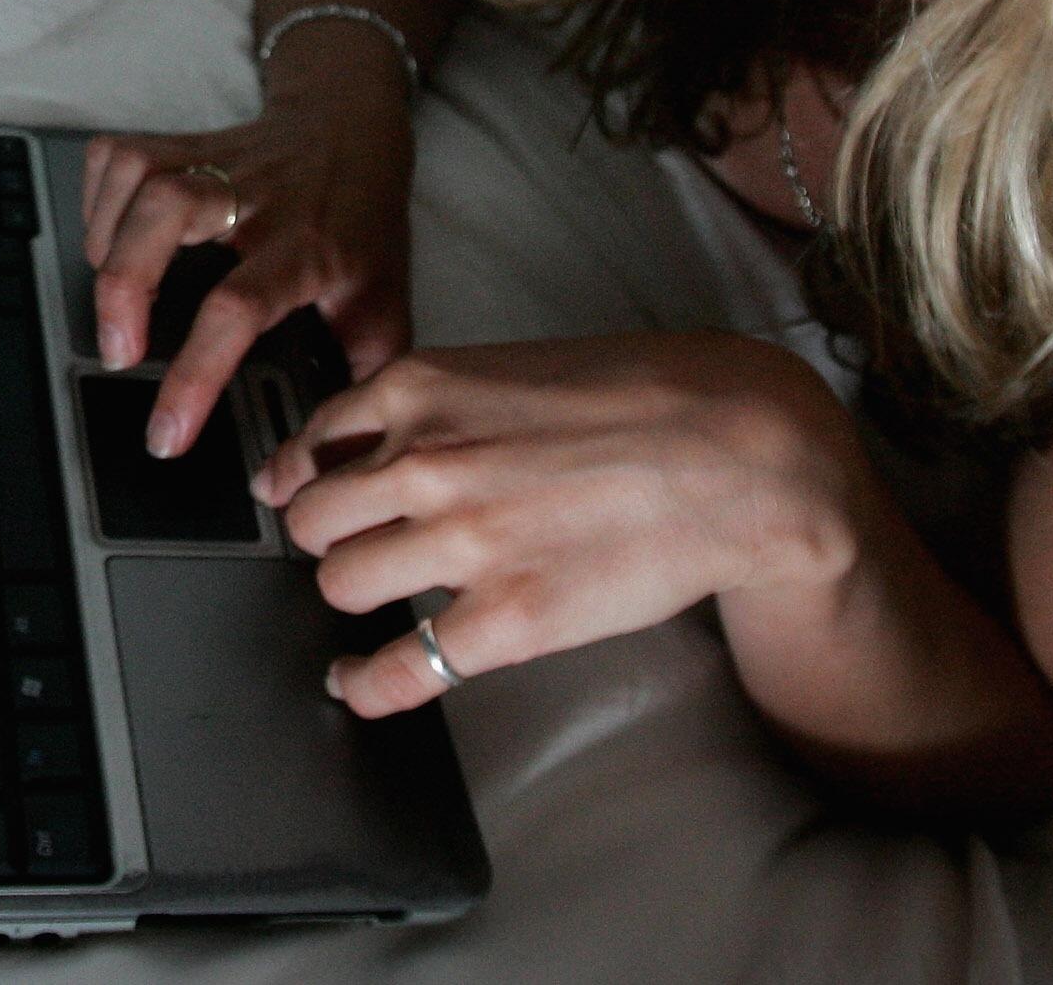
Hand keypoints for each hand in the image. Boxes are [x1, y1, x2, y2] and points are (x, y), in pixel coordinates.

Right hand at [82, 91, 412, 456]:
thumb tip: (336, 452)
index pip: (237, 308)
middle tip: (117, 353)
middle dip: (123, 284)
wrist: (352, 124)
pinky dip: (96, 201)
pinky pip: (117, 156)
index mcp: (303, 247)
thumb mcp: (383, 301)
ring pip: (138, 174)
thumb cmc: (361, 220)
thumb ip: (363, 377)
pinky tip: (108, 241)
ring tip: (112, 301)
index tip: (167, 431)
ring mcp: (212, 161)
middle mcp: (253, 198)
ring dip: (106, 241)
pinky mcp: (180, 140)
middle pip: (168, 210)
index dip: (194, 374)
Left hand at [254, 332, 867, 716]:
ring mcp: (462, 545)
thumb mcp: (513, 367)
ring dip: (356, 594)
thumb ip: (434, 402)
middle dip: (331, 536)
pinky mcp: (506, 619)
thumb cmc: (642, 401)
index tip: (311, 497)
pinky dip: (366, 684)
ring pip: (340, 585)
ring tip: (386, 598)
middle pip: (311, 521)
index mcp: (421, 391)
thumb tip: (365, 436)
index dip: (312, 477)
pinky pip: (397, 670)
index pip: (314, 443)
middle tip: (362, 546)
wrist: (741, 453)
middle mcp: (425, 463)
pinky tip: (357, 683)